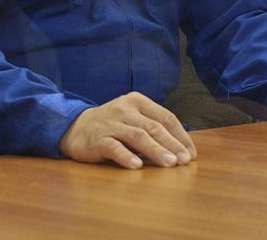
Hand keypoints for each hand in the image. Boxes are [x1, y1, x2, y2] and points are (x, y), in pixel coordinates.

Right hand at [58, 91, 195, 168]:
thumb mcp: (132, 119)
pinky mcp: (98, 138)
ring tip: (170, 163)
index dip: (181, 136)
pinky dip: (126, 156)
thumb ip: (152, 128)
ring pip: (137, 136)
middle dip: (172, 144)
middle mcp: (125, 109)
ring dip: (156, 150)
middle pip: (154, 127)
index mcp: (138, 101)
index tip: (191, 153)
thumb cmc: (111, 126)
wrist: (75, 127)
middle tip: (185, 160)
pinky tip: (137, 166)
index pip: (165, 117)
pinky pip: (114, 147)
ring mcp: (111, 123)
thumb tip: (181, 149)